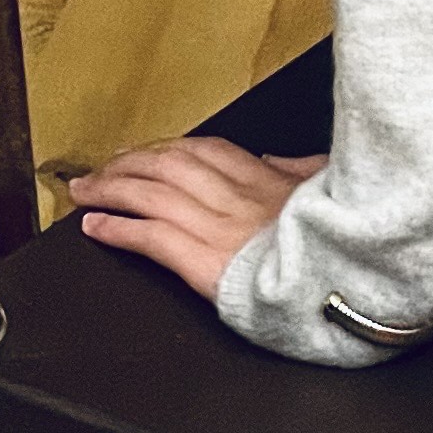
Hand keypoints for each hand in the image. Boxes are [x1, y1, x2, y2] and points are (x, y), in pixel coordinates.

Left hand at [74, 138, 327, 301]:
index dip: (166, 149)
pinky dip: (118, 229)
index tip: (143, 152)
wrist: (347, 283)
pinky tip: (96, 228)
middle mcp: (236, 198)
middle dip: (127, 164)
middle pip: (168, 166)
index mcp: (267, 182)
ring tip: (85, 193)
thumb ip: (305, 172)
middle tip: (99, 172)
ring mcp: (218, 228)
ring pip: (151, 194)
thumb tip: (280, 159)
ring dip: (111, 190)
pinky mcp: (204, 262)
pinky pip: (151, 237)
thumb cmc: (341, 245)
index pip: (206, 152)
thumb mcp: (334, 194)